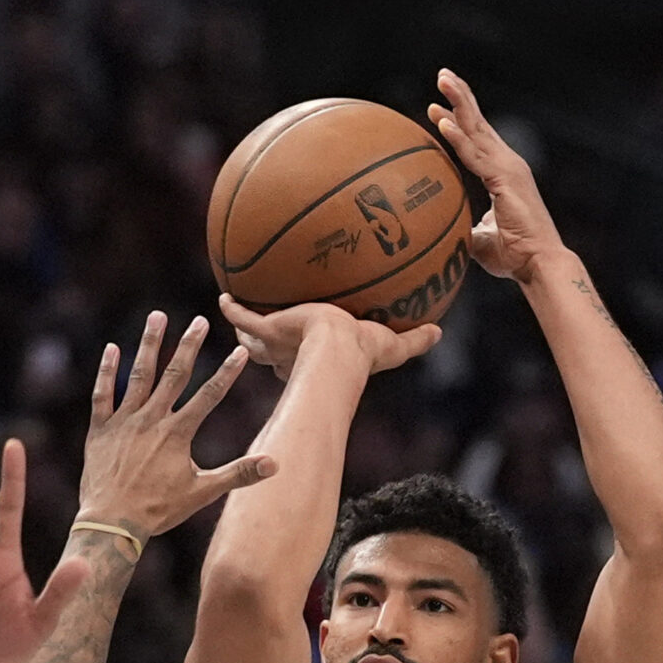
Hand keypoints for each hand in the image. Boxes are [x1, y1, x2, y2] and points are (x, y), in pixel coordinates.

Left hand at [77, 311, 278, 539]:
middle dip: (188, 346)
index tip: (240, 351)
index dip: (226, 372)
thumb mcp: (202, 492)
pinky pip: (103, 393)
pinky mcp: (100, 429)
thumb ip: (238, 474)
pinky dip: (107, 371)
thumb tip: (275, 464)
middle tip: (199, 321)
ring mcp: (124, 422)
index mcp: (177, 433)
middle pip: (174, 375)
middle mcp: (151, 420)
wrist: (111, 523)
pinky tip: (112, 348)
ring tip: (157, 317)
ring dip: (149, 345)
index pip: (209, 395)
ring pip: (138, 376)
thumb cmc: (158, 510)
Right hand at [217, 296, 438, 380]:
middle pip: (271, 355)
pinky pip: (242, 318)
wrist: (336, 349)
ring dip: (244, 333)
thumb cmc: (363, 354)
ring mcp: (275, 343)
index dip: (298, 361)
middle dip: (266, 348)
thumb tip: (439, 332)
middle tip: (263, 335)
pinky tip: (223, 298)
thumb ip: (414, 341)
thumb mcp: (394, 345)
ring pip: (252, 342)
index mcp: (314, 363)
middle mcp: (290, 357)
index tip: (301, 352)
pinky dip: (232, 309)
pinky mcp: (266, 328)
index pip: (302, 364)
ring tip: (235, 315)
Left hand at [427, 68, 564, 283]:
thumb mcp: (480, 239)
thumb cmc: (515, 256)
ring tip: (442, 80)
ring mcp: (508, 168)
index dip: (460, 120)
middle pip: (479, 123)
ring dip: (458, 103)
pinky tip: (442, 120)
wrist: (539, 263)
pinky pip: (475, 155)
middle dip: (461, 97)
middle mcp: (508, 163)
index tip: (439, 107)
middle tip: (443, 74)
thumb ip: (465, 229)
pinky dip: (458, 137)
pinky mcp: (504, 180)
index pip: (478, 139)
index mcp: (503, 173)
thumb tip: (445, 235)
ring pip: (477, 129)